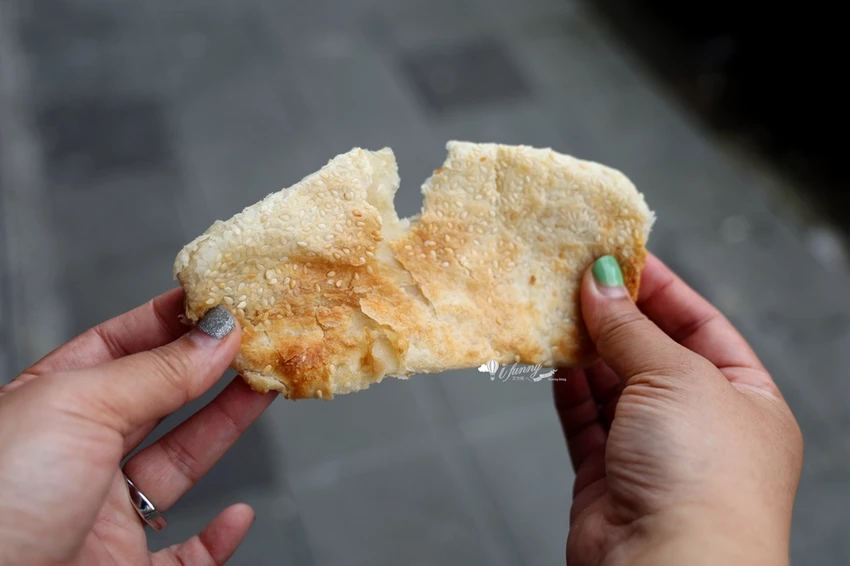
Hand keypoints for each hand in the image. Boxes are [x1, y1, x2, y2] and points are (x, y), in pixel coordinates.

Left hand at [0, 290, 275, 564]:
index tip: (216, 301)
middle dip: (209, 368)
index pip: (116, 348)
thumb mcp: (77, 408)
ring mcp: (101, 517)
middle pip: (158, 401)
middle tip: (256, 340)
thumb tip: (215, 335)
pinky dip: (218, 538)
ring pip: (180, 466)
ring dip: (226, 429)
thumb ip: (154, 373)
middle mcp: (75, 458)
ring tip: (265, 391)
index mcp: (48, 407)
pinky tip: (238, 515)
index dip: (168, 322)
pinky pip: (184, 558)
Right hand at [555, 254, 802, 565]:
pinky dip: (566, 386)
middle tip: (574, 274)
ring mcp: (651, 451)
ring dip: (583, 346)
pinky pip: (583, 418)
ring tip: (553, 306)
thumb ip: (631, 328)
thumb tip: (600, 280)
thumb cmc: (703, 477)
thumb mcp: (677, 378)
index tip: (617, 254)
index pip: (701, 323)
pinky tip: (551, 355)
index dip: (659, 287)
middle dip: (614, 314)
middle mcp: (700, 424)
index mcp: (745, 399)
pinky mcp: (606, 475)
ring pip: (611, 383)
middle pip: (651, 351)